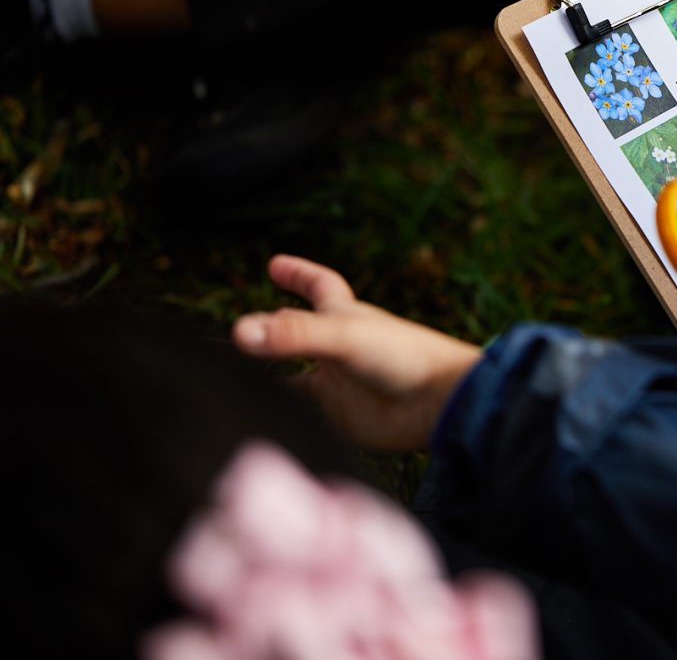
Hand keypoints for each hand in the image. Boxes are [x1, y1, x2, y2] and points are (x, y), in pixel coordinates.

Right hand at [232, 255, 481, 451]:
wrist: (439, 404)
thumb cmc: (405, 358)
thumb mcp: (345, 337)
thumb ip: (293, 336)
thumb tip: (241, 332)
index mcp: (346, 316)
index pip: (319, 286)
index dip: (298, 273)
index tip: (275, 263)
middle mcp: (338, 347)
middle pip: (300, 332)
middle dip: (275, 327)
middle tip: (241, 330)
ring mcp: (338, 382)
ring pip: (294, 375)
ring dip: (268, 374)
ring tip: (234, 376)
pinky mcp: (339, 416)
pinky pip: (302, 413)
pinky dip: (282, 411)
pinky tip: (260, 414)